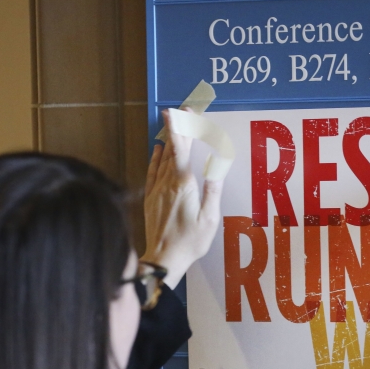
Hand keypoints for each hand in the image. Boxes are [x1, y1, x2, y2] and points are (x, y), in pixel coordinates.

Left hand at [141, 108, 223, 288]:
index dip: (182, 128)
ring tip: (171, 125)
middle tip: (180, 110)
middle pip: (172, 149)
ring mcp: (157, 190)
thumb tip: (218, 164)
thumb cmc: (190, 242)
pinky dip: (156, 158)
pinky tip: (157, 150)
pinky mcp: (151, 199)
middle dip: (177, 128)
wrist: (164, 258)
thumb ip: (213, 189)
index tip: (182, 111)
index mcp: (184, 185)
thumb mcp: (209, 218)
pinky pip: (152, 172)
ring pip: (162, 159)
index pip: (181, 149)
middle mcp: (168, 184)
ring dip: (167, 140)